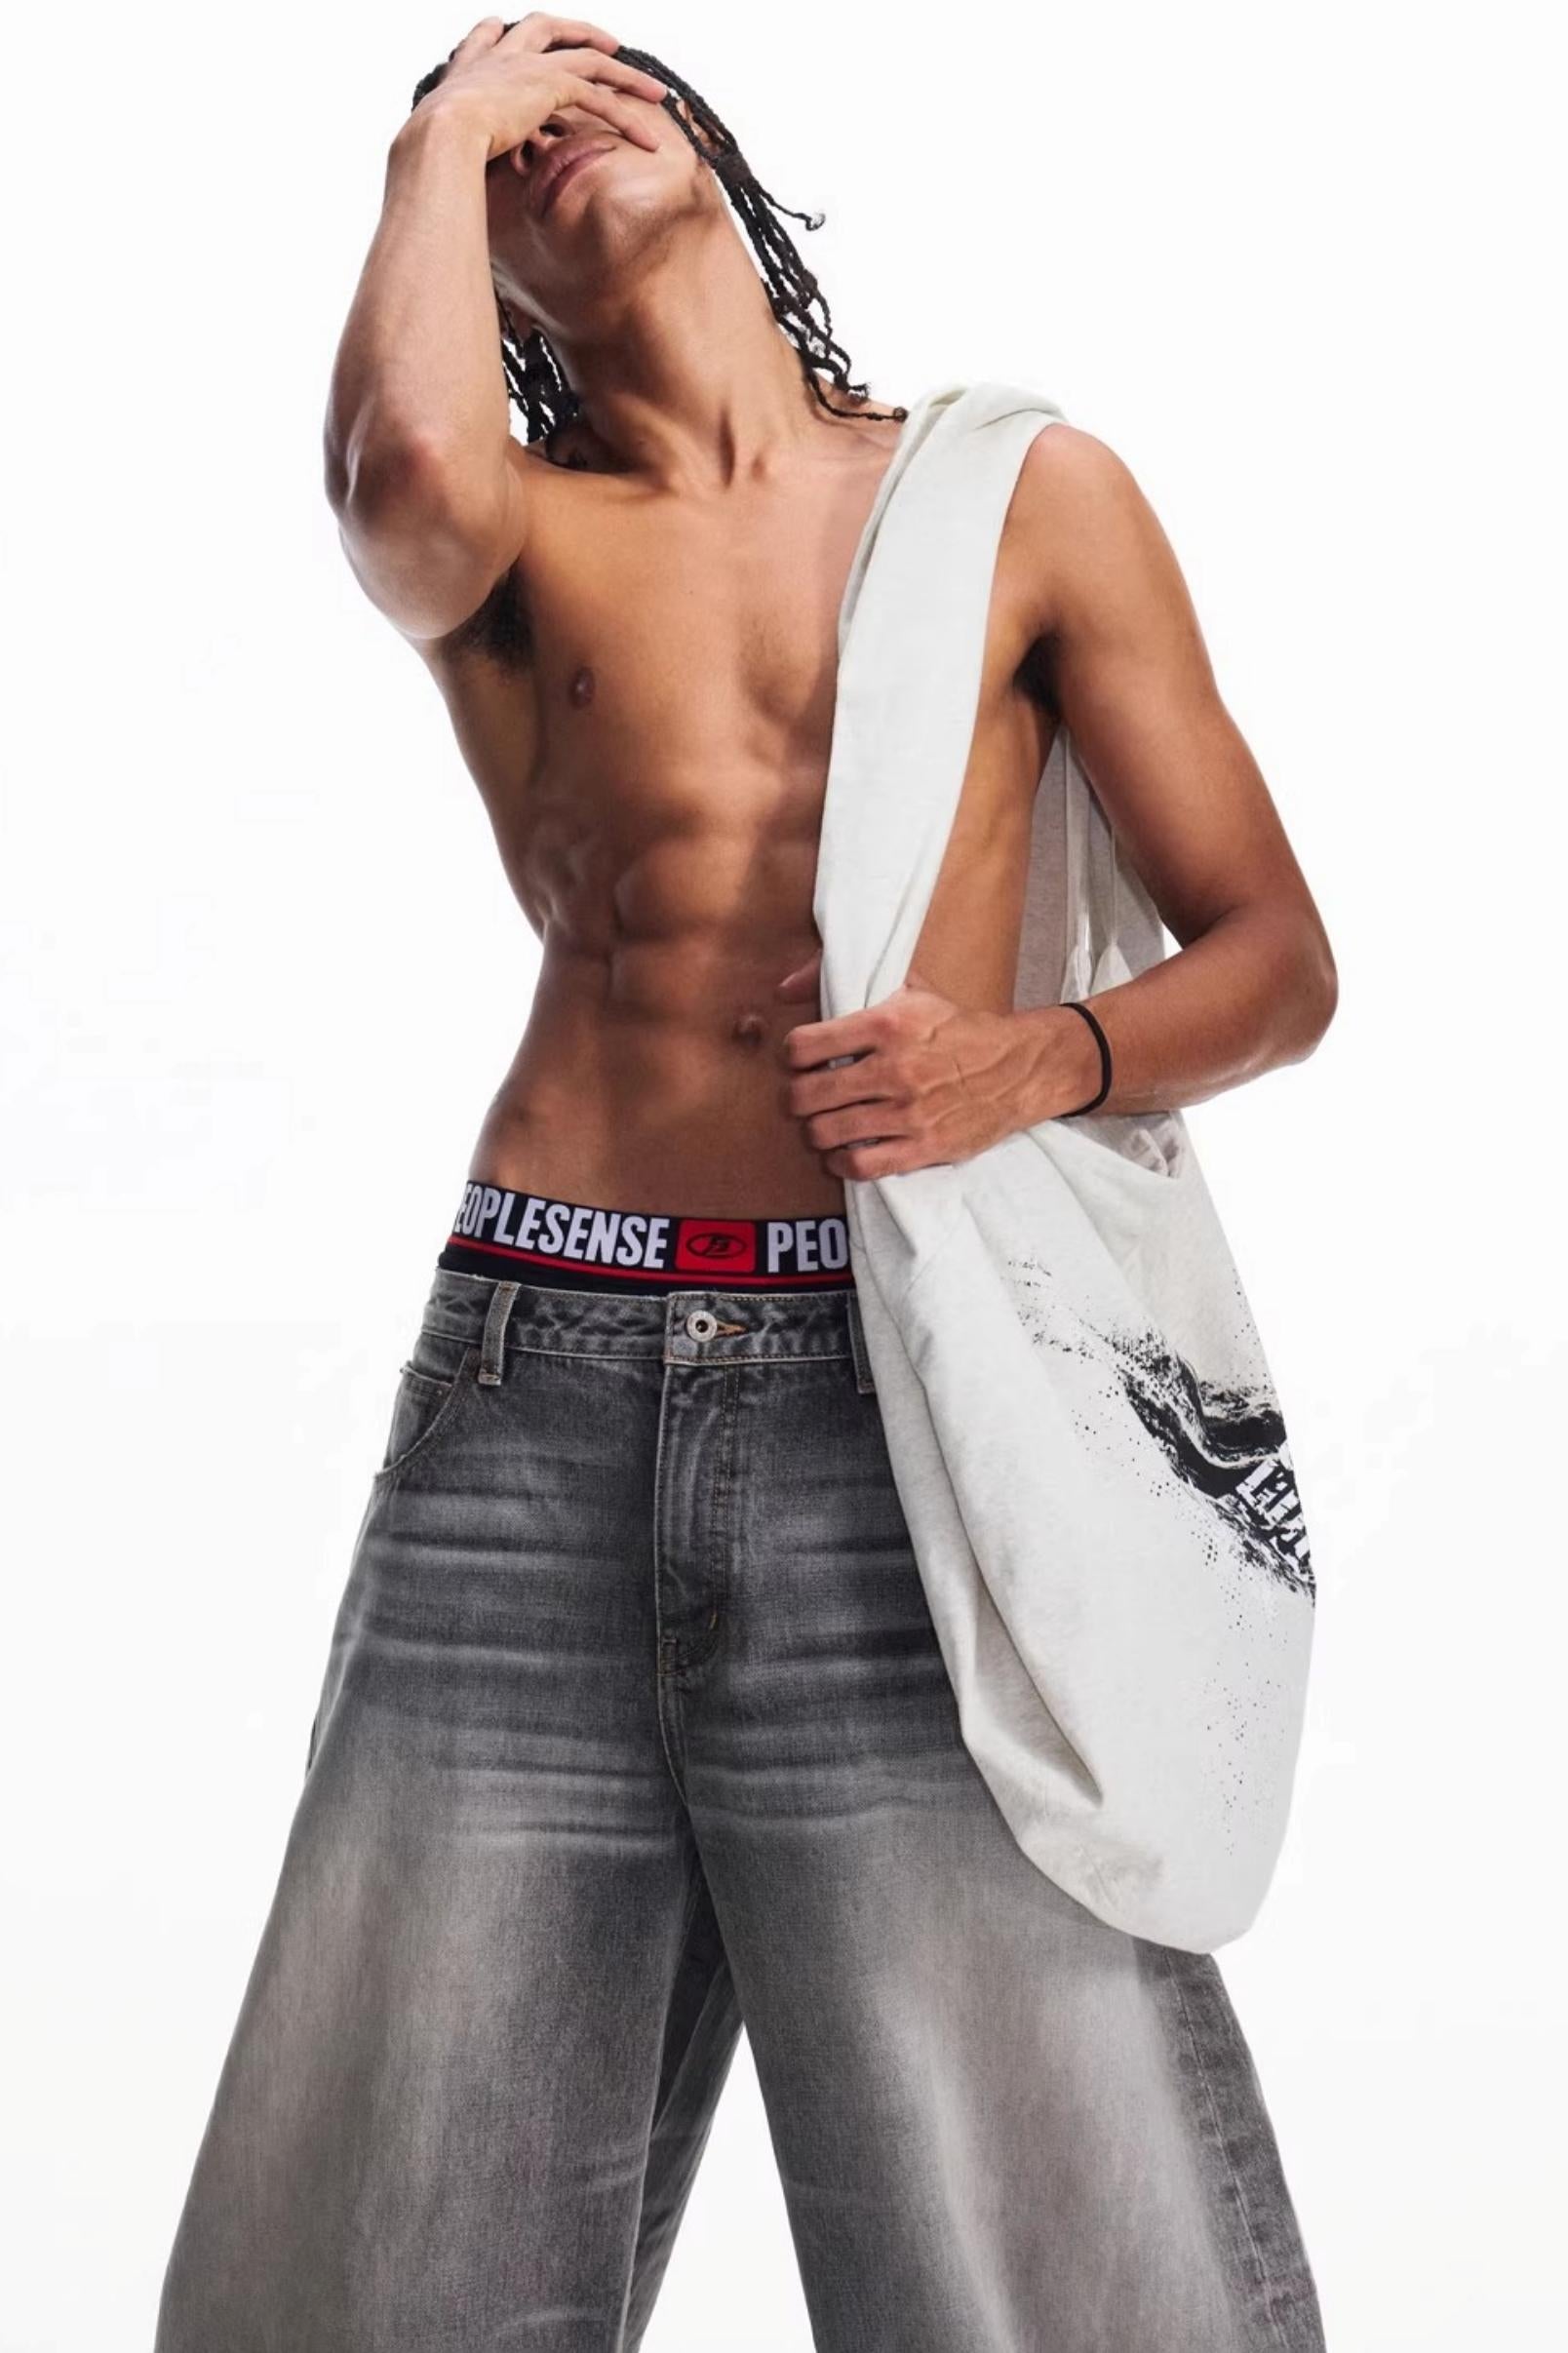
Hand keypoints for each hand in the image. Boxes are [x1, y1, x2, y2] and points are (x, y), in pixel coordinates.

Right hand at [419, 13, 668, 162]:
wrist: (439, 136)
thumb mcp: (444, 143)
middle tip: (609, 44)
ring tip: (654, 91)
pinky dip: (627, 118)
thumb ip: (460, 146)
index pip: (488, 34)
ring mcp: (529, 65)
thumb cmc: (433, 148)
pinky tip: (647, 137)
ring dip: (626, 76)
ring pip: (590, 60)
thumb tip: (465, 171)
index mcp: (471, 66)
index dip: (504, 32)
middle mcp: (502, 56)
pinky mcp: (552, 86)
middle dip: (580, 32)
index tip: (511, 30)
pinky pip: (600, 98)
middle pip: (547, 28)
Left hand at [774, 951, 1051, 1178]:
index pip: (806, 1046)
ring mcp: (909, 1113)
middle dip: (796, 1098)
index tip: (801, 1060)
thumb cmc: (959, 1028)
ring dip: (815, 1131)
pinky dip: (840, 1163)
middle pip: (808, 1095)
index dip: (793, 1055)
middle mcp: (895, 1070)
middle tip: (804, 1097)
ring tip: (822, 1124)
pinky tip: (841, 1154)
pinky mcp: (924, 1147)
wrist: (1019, 1068)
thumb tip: (783, 986)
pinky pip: (861, 1166)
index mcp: (888, 1024)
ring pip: (827, 1133)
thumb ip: (849, 980)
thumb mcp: (911, 990)